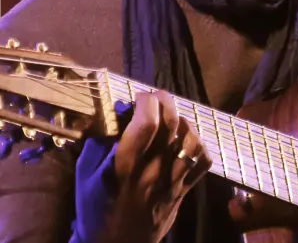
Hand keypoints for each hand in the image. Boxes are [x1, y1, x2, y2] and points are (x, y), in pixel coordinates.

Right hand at [106, 90, 211, 242]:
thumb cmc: (96, 208)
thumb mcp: (85, 175)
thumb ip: (99, 142)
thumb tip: (114, 112)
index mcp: (124, 167)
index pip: (146, 124)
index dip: (146, 102)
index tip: (139, 97)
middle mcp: (152, 171)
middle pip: (171, 125)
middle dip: (166, 101)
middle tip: (157, 97)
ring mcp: (172, 181)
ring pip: (191, 140)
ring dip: (183, 121)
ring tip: (172, 117)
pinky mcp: (185, 190)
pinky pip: (203, 162)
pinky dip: (199, 145)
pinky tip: (186, 140)